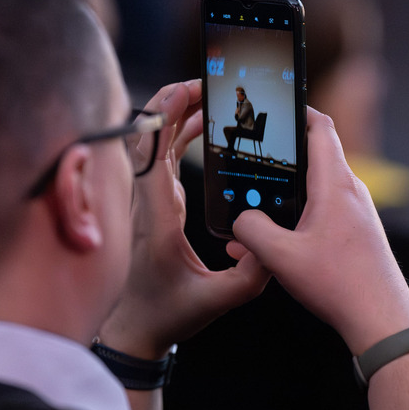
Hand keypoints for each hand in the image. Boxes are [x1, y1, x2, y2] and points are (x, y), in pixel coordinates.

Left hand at [99, 79, 269, 358]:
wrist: (135, 328)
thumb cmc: (167, 313)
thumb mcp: (214, 301)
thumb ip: (248, 278)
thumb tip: (273, 250)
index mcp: (158, 216)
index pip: (152, 152)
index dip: (165, 114)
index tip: (188, 88)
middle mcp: (148, 199)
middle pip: (150, 133)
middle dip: (176, 98)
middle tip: (212, 81)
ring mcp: (149, 196)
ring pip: (155, 138)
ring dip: (180, 110)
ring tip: (213, 93)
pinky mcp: (157, 198)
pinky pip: (163, 151)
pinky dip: (180, 129)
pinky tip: (205, 123)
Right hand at [230, 108, 408, 409]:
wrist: (381, 317)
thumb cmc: (341, 284)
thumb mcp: (281, 257)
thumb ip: (253, 231)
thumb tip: (242, 221)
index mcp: (336, 184)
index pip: (321, 128)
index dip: (299, 109)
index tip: (277, 103)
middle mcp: (351, 191)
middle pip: (316, 155)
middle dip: (283, 155)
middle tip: (255, 156)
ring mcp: (356, 211)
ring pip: (317, 187)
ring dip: (288, 193)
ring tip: (256, 210)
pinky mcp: (357, 230)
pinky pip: (324, 210)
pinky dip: (299, 215)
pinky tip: (277, 240)